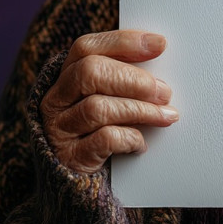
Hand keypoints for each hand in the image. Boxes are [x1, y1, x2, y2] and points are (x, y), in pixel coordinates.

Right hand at [41, 30, 178, 173]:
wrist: (75, 181)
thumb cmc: (101, 127)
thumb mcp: (109, 95)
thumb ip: (124, 75)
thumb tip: (160, 55)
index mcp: (65, 75)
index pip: (86, 47)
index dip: (124, 42)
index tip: (160, 44)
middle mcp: (55, 99)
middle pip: (90, 72)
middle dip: (135, 79)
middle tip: (164, 91)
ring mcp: (58, 129)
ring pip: (99, 107)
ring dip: (141, 110)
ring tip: (166, 115)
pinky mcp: (69, 158)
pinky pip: (104, 139)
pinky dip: (130, 137)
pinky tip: (142, 142)